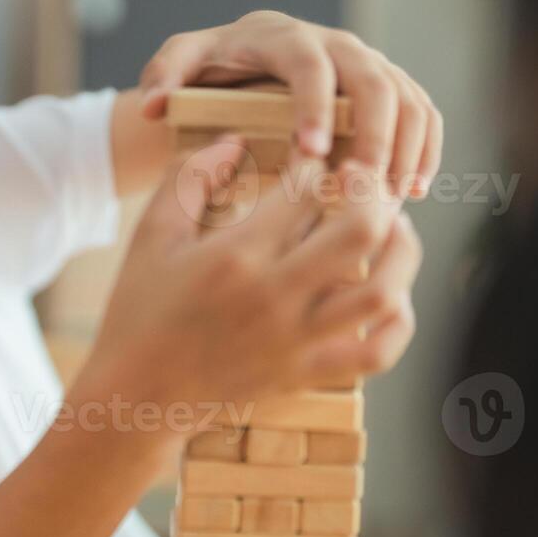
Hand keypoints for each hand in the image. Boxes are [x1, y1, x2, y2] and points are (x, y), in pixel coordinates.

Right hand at [80, 138, 418, 434]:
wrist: (137, 396)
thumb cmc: (140, 311)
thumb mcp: (151, 236)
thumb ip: (190, 179)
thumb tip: (235, 140)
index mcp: (235, 256)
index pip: (304, 189)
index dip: (316, 161)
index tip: (311, 158)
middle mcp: (274, 296)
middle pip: (362, 231)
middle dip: (372, 193)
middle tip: (363, 182)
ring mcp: (296, 340)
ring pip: (382, 292)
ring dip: (400, 252)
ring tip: (392, 229)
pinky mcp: (306, 372)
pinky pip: (376, 351)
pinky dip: (398, 322)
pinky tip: (391, 295)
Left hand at [136, 11, 442, 199]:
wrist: (244, 64)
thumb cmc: (210, 71)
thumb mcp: (179, 68)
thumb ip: (163, 78)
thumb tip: (153, 106)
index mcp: (283, 37)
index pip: (308, 65)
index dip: (314, 105)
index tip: (311, 152)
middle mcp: (335, 43)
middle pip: (372, 80)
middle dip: (375, 134)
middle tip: (365, 187)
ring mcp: (368, 63)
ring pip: (406, 96)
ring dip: (407, 146)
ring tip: (394, 197)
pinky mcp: (390, 85)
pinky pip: (422, 110)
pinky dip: (426, 146)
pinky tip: (414, 189)